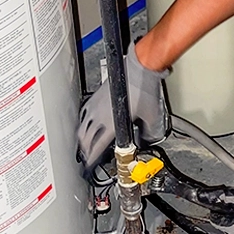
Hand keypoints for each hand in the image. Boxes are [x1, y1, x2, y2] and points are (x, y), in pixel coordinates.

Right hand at [76, 42, 169, 173]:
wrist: (139, 68)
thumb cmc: (144, 89)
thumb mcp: (151, 116)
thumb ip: (149, 132)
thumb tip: (148, 139)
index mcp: (113, 123)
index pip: (98, 146)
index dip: (92, 158)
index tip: (89, 165)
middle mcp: (101, 116)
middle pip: (86, 138)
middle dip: (85, 150)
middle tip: (87, 157)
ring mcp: (96, 105)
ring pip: (83, 127)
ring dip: (82, 138)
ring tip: (84, 144)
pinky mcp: (95, 97)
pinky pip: (84, 114)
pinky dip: (83, 122)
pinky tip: (86, 124)